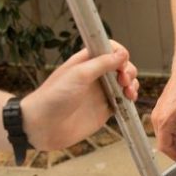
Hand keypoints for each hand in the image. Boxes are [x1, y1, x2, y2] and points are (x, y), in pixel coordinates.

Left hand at [22, 41, 137, 150]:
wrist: (43, 126)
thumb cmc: (54, 97)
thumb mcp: (79, 75)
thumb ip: (102, 63)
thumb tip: (122, 54)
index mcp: (85, 62)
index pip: (109, 49)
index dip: (119, 53)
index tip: (122, 62)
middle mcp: (94, 75)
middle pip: (120, 66)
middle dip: (128, 70)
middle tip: (124, 79)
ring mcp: (100, 92)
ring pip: (124, 83)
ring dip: (132, 84)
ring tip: (129, 91)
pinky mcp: (104, 109)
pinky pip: (123, 101)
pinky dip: (130, 99)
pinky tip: (130, 100)